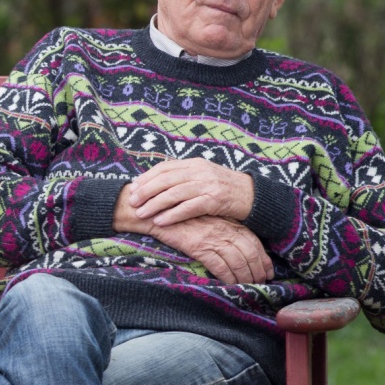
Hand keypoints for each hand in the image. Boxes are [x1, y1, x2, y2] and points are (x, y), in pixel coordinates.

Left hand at [124, 160, 254, 226]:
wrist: (253, 196)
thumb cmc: (225, 189)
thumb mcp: (204, 177)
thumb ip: (185, 177)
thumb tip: (159, 182)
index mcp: (195, 163)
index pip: (165, 167)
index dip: (147, 176)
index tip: (133, 186)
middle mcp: (200, 171)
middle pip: (166, 179)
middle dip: (146, 190)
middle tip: (132, 201)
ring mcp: (207, 184)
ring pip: (174, 193)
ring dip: (155, 204)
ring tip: (141, 213)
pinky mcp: (214, 200)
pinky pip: (188, 208)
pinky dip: (172, 215)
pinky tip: (160, 222)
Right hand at [148, 216, 272, 284]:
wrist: (159, 213)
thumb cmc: (183, 217)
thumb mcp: (208, 219)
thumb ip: (224, 229)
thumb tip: (238, 247)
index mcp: (229, 222)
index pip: (254, 242)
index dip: (263, 259)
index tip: (268, 271)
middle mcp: (225, 229)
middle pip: (249, 253)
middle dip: (258, 270)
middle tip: (261, 283)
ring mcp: (212, 238)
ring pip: (237, 261)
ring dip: (245, 276)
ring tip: (248, 286)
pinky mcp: (199, 246)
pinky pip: (219, 265)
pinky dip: (228, 277)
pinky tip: (230, 284)